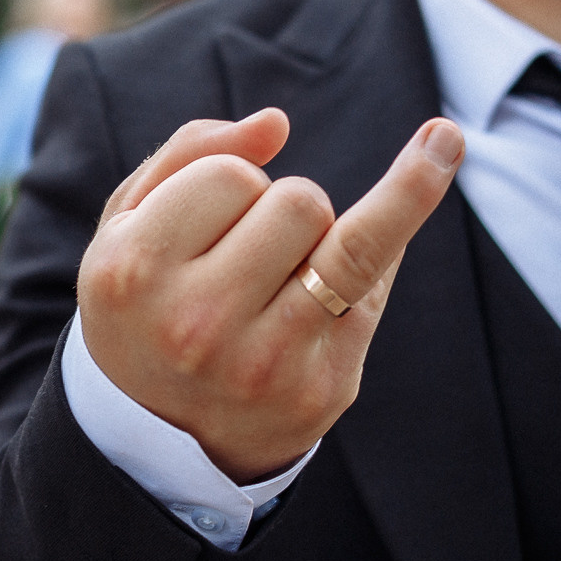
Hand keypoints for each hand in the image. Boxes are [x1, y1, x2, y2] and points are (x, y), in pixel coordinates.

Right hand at [77, 108, 462, 482]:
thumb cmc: (147, 304)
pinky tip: (431, 157)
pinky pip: (376, 280)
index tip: (206, 223)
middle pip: (300, 200)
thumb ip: (191, 153)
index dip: (231, 183)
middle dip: (284, 208)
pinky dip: (387, 235)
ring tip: (287, 266)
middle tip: (248, 256)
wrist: (154, 437)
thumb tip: (277, 123)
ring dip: (326, 233)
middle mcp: (197, 323)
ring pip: (354, 238)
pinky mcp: (322, 388)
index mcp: (133, 272)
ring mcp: (265, 363)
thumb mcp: (129, 224)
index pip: (230, 174)